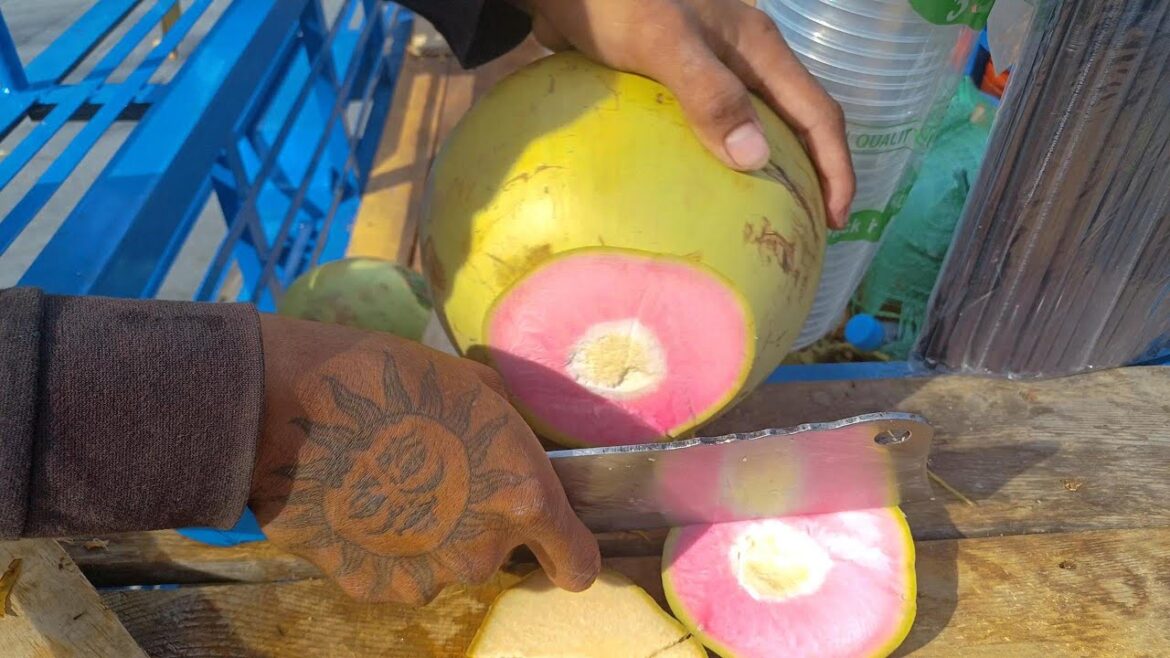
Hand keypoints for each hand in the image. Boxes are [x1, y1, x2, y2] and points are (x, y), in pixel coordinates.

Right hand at [249, 315, 599, 604]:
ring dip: (425, 536)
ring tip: (384, 482)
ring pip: (441, 564)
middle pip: (495, 552)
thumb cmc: (387, 381)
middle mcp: (480, 549)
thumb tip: (506, 434)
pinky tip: (356, 502)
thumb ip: (504, 426)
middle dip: (475, 523)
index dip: (568, 555)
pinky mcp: (371, 586)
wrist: (288, 408)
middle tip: (433, 474)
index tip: (556, 548)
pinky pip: (392, 573)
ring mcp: (424, 575)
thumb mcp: (470, 383)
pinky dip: (381, 550)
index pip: (575, 563)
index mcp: (521, 496)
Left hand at [513, 0, 853, 228]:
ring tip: (758, 219)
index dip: (835, 167)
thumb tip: (756, 158)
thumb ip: (709, 93)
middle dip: (810, 175)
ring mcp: (710, 67)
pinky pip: (712, 127)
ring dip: (767, 169)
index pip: (818, 113)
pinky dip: (720, 161)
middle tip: (802, 230)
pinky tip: (700, 192)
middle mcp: (743, 57)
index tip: (834, 220)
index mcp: (757, 46)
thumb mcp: (662, 43)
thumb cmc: (614, 3)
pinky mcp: (675, 79)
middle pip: (796, 122)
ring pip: (756, 125)